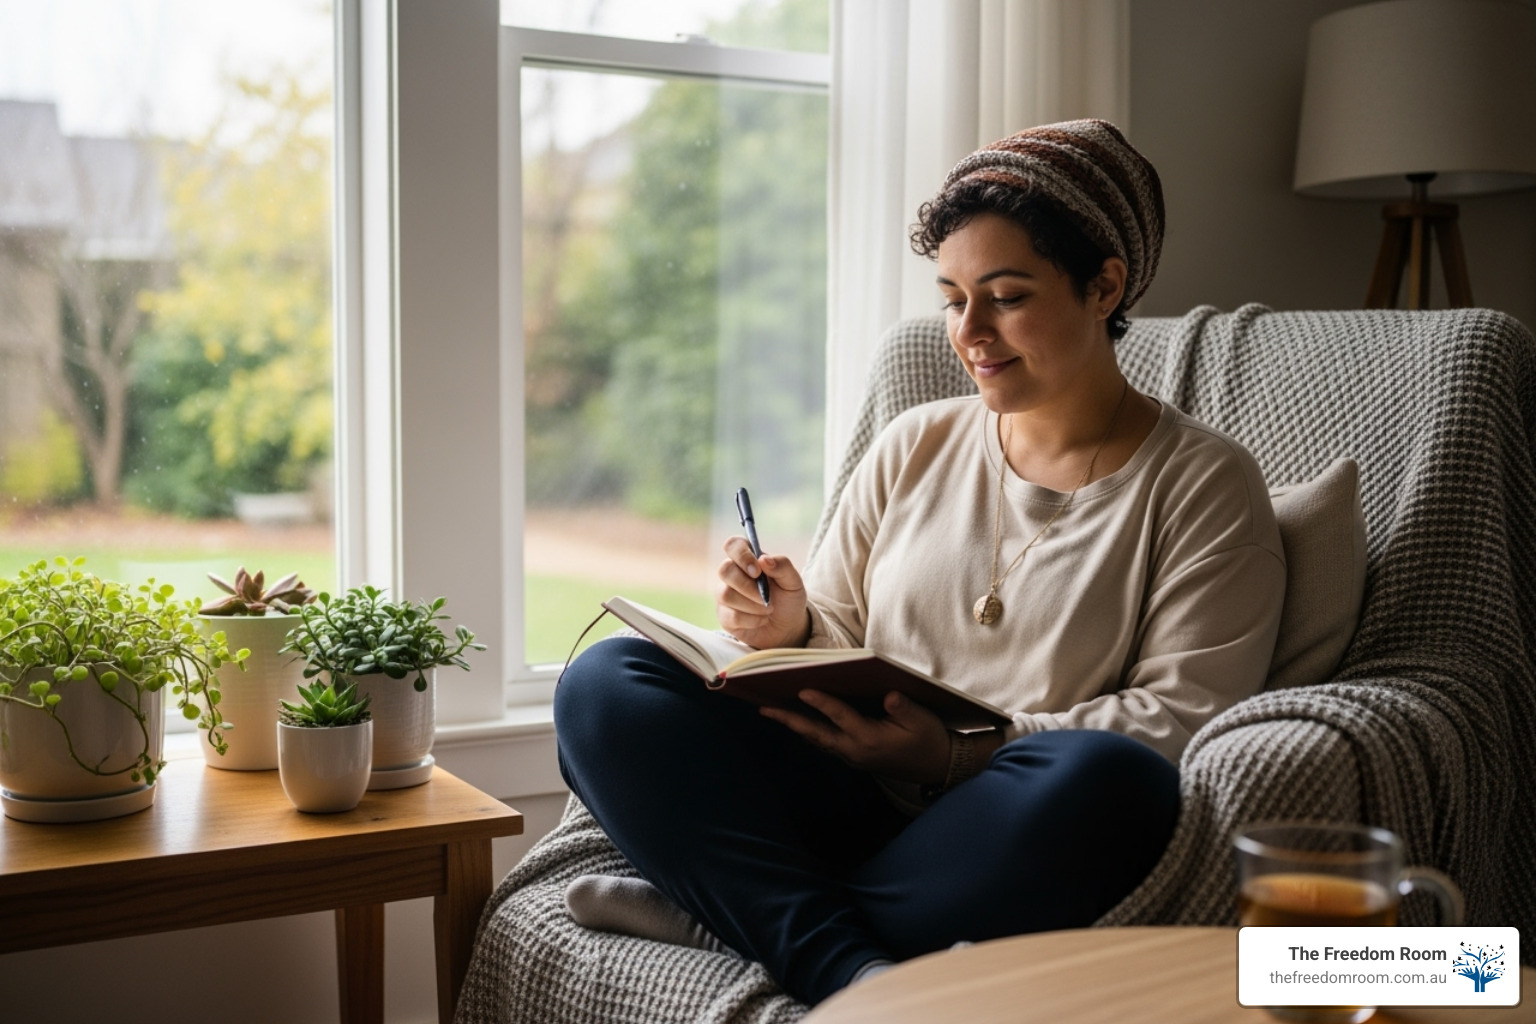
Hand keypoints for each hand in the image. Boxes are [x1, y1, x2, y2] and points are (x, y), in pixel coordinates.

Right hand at [716, 536, 809, 648]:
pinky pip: (731, 616)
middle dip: (747, 586)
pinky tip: (761, 620)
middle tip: (766, 597)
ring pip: (725, 594)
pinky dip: (752, 620)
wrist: (787, 628)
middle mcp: (733, 574)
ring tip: (768, 609)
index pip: (733, 545)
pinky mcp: (724, 616)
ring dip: (752, 605)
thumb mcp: (794, 582)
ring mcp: (725, 594)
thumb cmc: (788, 600)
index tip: (757, 571)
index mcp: (749, 559)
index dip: (742, 555)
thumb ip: (783, 566)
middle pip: (724, 570)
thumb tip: (764, 559)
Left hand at [760, 690, 950, 784]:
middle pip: (816, 734)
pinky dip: (809, 731)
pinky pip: (825, 742)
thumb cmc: (929, 739)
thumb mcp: (922, 720)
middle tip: (764, 708)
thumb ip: (904, 707)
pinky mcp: (853, 756)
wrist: (937, 766)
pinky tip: (797, 720)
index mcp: (870, 739)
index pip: (841, 717)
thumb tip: (889, 695)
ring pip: (817, 740)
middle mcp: (855, 751)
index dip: (822, 702)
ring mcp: (852, 756)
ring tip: (771, 710)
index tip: (803, 689)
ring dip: (794, 726)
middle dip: (790, 720)